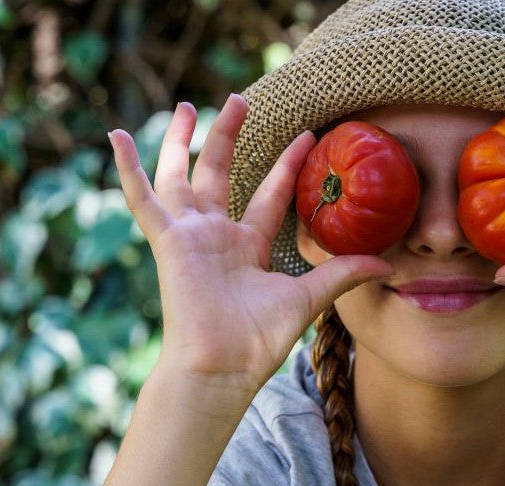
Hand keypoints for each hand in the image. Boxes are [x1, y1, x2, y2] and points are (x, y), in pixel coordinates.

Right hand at [109, 97, 392, 392]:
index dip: (285, 166)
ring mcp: (188, 236)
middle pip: (218, 174)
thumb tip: (387, 265)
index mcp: (246, 248)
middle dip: (227, 137)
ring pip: (181, 176)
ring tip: (189, 105)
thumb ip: (342, 274)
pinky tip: (117, 135)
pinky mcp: (168, 241)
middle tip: (240, 100)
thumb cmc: (258, 340)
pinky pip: (143, 199)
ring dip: (183, 141)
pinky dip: (128, 169)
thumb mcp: (308, 297)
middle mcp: (215, 237)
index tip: (306, 136)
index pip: (267, 195)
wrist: (223, 366)